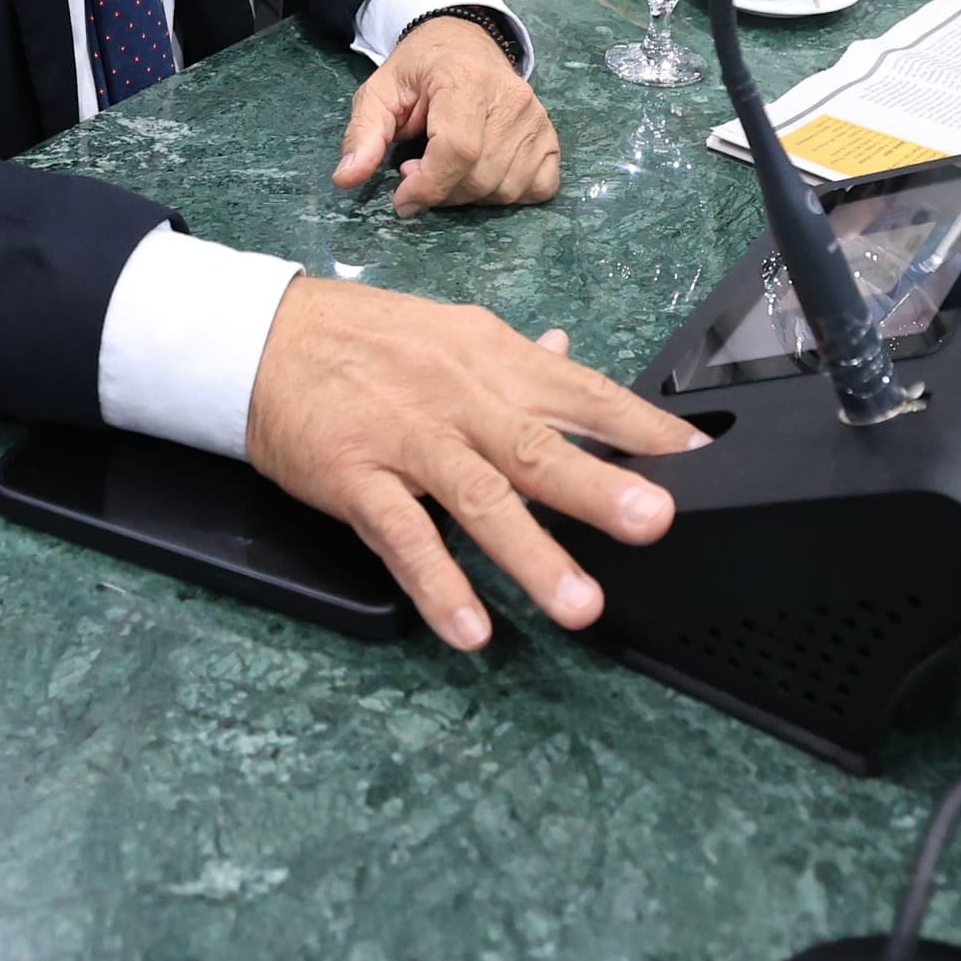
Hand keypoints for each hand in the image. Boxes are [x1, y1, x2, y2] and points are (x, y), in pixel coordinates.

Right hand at [245, 277, 695, 650]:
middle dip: (600, 487)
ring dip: (531, 553)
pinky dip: (438, 583)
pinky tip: (469, 627)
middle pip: (538, 444)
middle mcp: (457, 396)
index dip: (641, 428)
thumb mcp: (449, 334)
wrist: (262, 337)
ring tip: (579, 604)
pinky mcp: (354, 478)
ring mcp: (406, 438)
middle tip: (656, 523)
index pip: (581, 392)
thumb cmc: (364, 340)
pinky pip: (402, 536)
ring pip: (478, 496)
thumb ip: (516, 360)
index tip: (698, 461)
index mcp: (490, 357)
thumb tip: (572, 357)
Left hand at [333, 13, 560, 213]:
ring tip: (446, 167)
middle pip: (480, 176)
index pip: (458, 150)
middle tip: (417, 171)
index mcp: (465, 80)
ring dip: (470, 195)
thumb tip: (346, 178)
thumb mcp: (380, 90)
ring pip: (506, 188)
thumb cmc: (421, 67)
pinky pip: (540, 186)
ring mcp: (536, 118)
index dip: (428, 186)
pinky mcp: (549, 134)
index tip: (402, 199)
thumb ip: (363, 134)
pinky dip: (510, 194)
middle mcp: (510, 99)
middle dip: (441, 192)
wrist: (463, 39)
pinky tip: (482, 175)